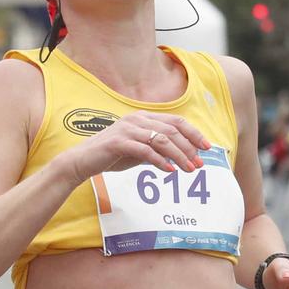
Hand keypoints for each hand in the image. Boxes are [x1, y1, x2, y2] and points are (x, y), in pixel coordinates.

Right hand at [60, 111, 209, 182]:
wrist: (82, 161)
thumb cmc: (110, 156)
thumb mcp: (138, 151)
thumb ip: (155, 150)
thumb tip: (179, 158)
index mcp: (142, 117)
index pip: (175, 120)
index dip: (194, 133)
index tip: (207, 147)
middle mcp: (136, 119)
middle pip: (172, 129)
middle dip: (189, 147)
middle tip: (199, 164)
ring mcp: (127, 129)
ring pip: (161, 139)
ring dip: (178, 155)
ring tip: (188, 169)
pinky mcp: (119, 142)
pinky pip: (145, 151)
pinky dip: (160, 161)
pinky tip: (169, 171)